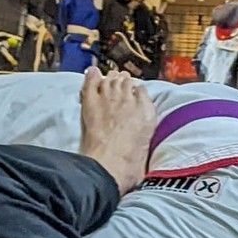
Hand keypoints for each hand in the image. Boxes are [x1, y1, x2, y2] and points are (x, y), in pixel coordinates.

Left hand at [79, 69, 155, 195]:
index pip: (142, 92)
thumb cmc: (129, 166)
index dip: (136, 92)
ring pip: (110, 81)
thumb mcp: (145, 155)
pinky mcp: (91, 102)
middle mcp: (130, 101)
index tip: (134, 92)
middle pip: (126, 83)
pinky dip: (91, 76)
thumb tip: (143, 154)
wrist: (110, 163)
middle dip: (123, 81)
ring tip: (109, 77)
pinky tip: (92, 72)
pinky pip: (92, 83)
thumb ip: (144, 143)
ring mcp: (109, 99)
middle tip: (120, 80)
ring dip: (109, 78)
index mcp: (147, 114)